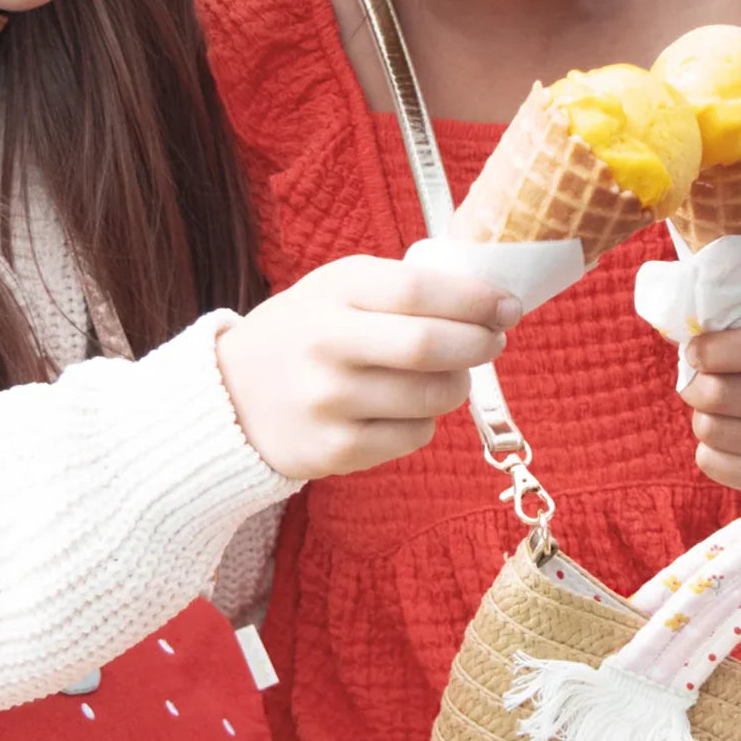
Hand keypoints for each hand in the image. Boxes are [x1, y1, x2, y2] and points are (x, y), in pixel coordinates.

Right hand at [217, 256, 520, 479]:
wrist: (230, 397)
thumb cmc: (306, 332)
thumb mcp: (337, 289)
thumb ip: (402, 288)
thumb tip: (490, 301)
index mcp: (333, 291)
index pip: (419, 289)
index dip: (475, 299)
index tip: (509, 306)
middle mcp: (325, 344)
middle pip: (429, 346)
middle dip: (479, 343)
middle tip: (494, 341)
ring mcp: (328, 402)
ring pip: (431, 397)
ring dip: (458, 384)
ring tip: (449, 373)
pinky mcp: (334, 451)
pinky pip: (414, 436)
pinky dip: (427, 420)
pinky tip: (406, 406)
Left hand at [682, 322, 740, 502]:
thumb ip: (733, 338)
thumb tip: (680, 341)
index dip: (714, 349)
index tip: (693, 353)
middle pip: (719, 393)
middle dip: (696, 388)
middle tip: (702, 388)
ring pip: (710, 428)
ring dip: (703, 421)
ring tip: (723, 417)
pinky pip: (711, 462)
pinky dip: (709, 453)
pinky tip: (732, 447)